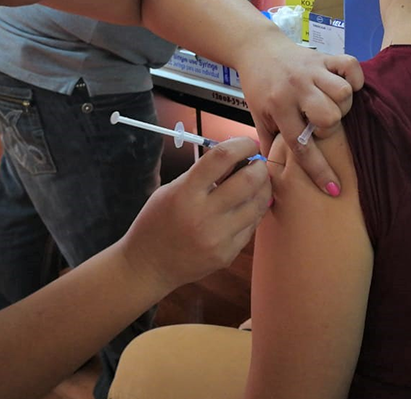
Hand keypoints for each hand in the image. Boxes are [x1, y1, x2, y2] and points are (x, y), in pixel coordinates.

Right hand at [120, 137, 270, 292]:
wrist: (148, 266)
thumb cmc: (157, 222)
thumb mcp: (171, 190)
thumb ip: (201, 174)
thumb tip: (235, 157)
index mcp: (185, 193)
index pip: (222, 157)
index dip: (242, 145)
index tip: (249, 143)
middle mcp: (203, 215)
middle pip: (249, 181)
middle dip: (260, 167)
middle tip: (257, 164)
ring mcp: (218, 238)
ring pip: (257, 204)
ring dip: (263, 188)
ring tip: (257, 183)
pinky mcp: (227, 254)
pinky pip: (252, 226)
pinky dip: (253, 211)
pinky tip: (247, 206)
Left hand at [235, 33, 363, 195]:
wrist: (257, 49)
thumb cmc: (260, 87)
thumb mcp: (258, 117)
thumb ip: (269, 145)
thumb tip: (272, 180)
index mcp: (278, 106)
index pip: (301, 145)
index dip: (319, 170)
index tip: (334, 189)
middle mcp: (296, 88)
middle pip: (329, 116)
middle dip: (329, 126)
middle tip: (319, 122)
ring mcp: (312, 70)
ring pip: (343, 92)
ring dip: (341, 103)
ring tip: (330, 103)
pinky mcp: (324, 56)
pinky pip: (350, 66)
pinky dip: (354, 78)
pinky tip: (344, 84)